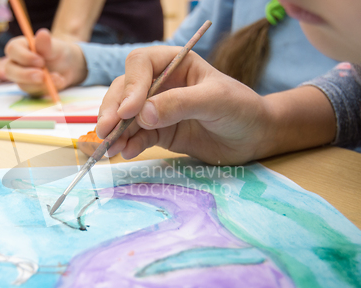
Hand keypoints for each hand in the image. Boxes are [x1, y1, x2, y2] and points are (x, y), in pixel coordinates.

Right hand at [4, 29, 86, 95]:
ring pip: (22, 84)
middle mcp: (16, 62)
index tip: (40, 60)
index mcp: (20, 46)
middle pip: (10, 70)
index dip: (24, 56)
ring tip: (58, 78)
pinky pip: (34, 93)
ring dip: (41, 84)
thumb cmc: (58, 52)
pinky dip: (47, 89)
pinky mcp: (30, 88)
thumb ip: (46, 44)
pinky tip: (59, 82)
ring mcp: (22, 77)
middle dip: (26, 75)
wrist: (68, 66)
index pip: (12, 50)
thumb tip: (42, 33)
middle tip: (42, 76)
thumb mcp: (55, 47)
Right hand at [96, 46, 335, 164]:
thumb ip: (180, 104)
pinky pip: (137, 136)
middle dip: (113, 110)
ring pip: (125, 116)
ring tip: (109, 148)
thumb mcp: (215, 101)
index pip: (141, 64)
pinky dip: (128, 144)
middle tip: (106, 132)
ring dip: (115, 131)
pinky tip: (125, 152)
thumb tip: (142, 114)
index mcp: (175, 63)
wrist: (255, 138)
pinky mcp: (158, 132)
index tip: (130, 111)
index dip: (131, 85)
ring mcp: (157, 109)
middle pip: (125, 90)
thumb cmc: (242, 110)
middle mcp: (161, 83)